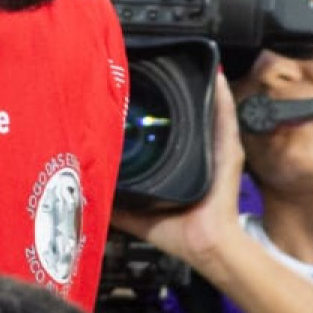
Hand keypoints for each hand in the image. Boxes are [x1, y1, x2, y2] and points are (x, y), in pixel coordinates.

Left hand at [112, 71, 245, 279]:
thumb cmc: (177, 232)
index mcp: (177, 163)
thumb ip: (112, 200)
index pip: (164, 129)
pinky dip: (220, 99)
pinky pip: (226, 120)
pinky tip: (214, 78)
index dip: (150, 109)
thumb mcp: (134, 213)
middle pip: (187, 115)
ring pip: (206, 111)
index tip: (130, 87)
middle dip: (176, 91)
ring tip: (186, 65)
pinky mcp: (228, 153)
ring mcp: (215, 150)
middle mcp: (197, 152)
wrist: (206, 247)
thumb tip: (84, 189)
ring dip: (199, 88)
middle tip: (156, 66)